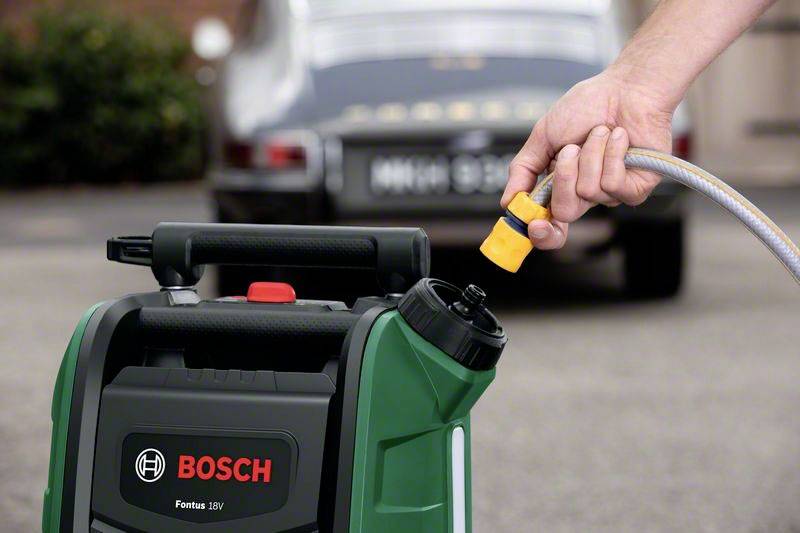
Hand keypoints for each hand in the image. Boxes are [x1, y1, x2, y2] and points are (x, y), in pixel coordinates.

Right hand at [502, 68, 674, 249]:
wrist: (626, 88)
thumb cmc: (588, 106)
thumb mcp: (543, 136)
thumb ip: (523, 169)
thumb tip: (508, 201)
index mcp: (562, 186)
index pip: (551, 226)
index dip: (542, 234)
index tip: (534, 225)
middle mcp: (587, 194)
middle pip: (565, 212)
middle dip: (564, 176)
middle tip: (571, 149)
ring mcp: (613, 193)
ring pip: (590, 192)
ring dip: (592, 155)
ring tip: (601, 133)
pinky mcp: (638, 187)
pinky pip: (614, 185)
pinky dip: (612, 155)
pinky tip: (619, 138)